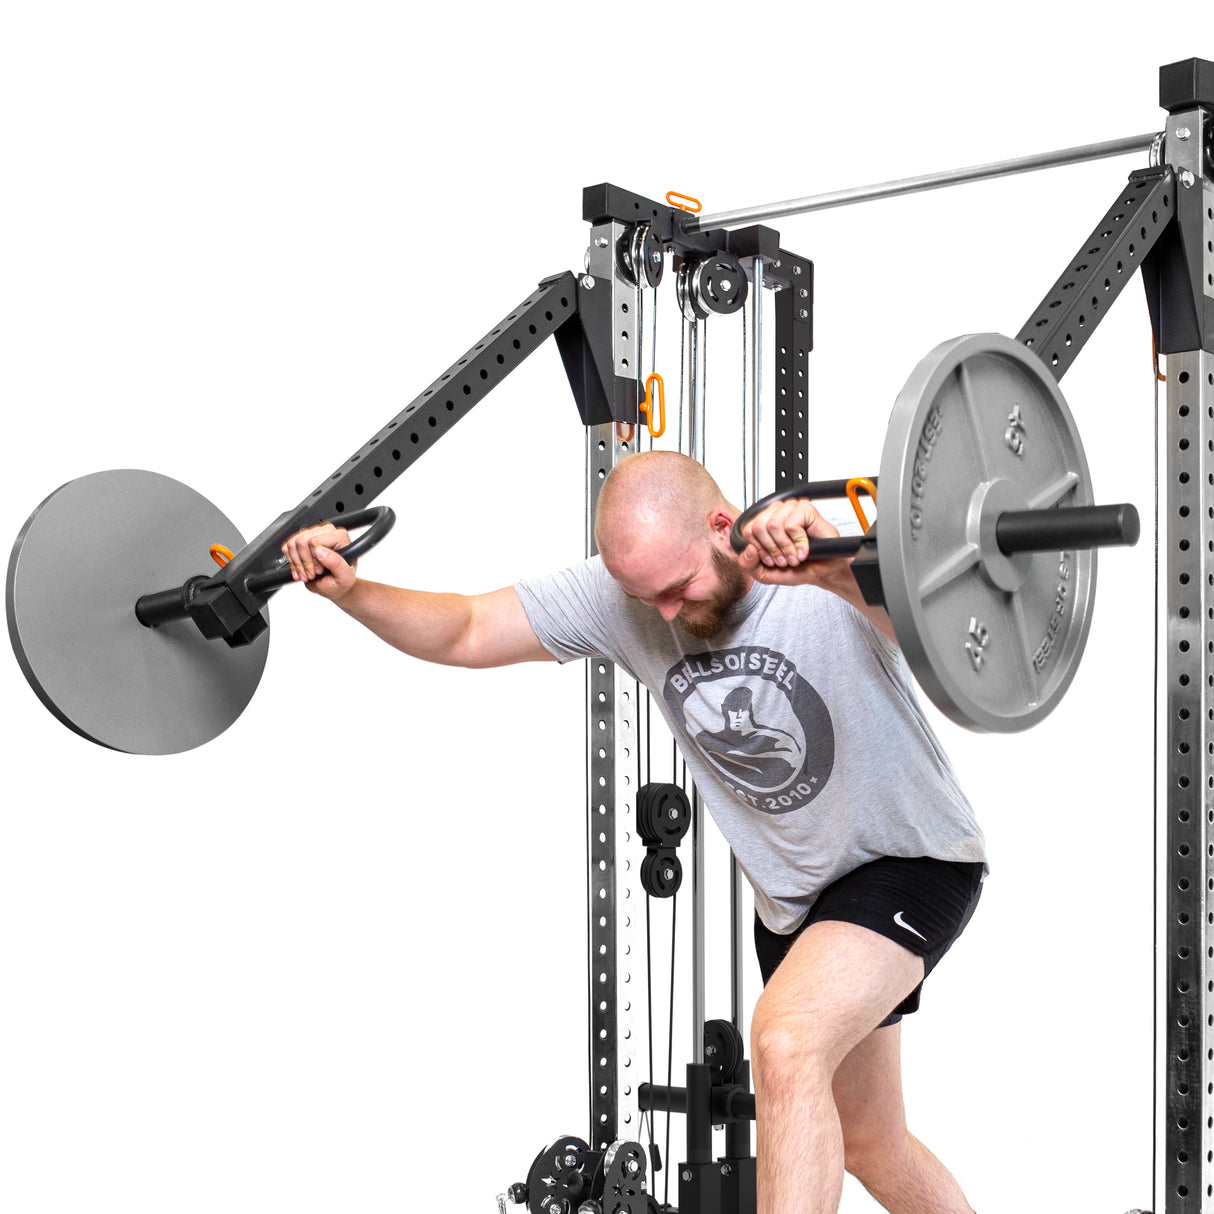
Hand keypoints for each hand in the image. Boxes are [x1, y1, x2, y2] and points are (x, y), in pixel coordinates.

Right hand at [281, 523, 355, 599]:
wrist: (335, 586)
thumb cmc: (341, 580)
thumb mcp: (344, 577)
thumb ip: (336, 563)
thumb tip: (320, 551)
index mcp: (340, 537)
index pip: (315, 540)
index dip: (314, 558)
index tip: (319, 570)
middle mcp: (326, 532)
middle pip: (302, 541)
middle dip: (304, 562)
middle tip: (312, 574)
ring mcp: (313, 535)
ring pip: (292, 543)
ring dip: (297, 563)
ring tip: (306, 574)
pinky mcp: (302, 540)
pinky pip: (288, 547)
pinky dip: (292, 562)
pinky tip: (301, 570)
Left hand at [735, 498, 851, 588]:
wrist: (822, 571)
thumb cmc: (797, 568)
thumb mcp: (765, 573)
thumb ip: (748, 565)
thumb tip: (748, 549)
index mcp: (763, 522)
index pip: (748, 530)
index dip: (759, 549)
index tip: (771, 559)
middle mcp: (775, 512)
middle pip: (758, 526)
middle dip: (772, 549)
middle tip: (784, 558)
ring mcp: (790, 508)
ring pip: (773, 525)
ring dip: (786, 547)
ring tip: (794, 555)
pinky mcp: (805, 508)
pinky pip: (791, 525)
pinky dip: (798, 542)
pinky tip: (804, 549)